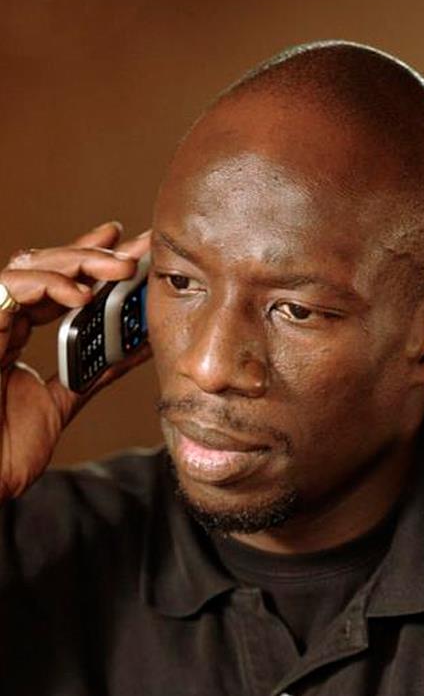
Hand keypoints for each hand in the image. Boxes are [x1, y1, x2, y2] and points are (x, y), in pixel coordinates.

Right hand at [0, 221, 151, 501]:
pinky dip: (46, 285)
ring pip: (29, 266)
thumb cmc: (6, 448)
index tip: (129, 247)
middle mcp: (2, 322)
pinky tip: (80, 294)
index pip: (55, 283)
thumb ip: (93, 371)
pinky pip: (8, 289)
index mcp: (17, 333)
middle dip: (95, 253)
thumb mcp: (63, 401)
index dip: (90, 260)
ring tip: (121, 268)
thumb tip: (138, 346)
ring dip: (80, 261)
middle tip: (136, 249)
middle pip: (46, 267)